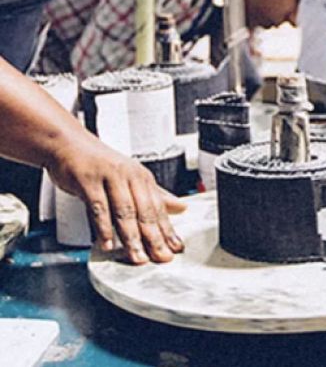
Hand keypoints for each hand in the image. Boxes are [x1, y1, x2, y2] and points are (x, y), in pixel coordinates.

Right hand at [47, 134, 185, 263]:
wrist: (69, 144)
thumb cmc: (100, 163)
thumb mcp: (131, 176)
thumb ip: (154, 194)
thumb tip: (180, 207)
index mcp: (141, 177)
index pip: (158, 207)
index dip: (167, 229)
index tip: (175, 248)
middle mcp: (129, 176)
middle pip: (144, 210)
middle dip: (154, 237)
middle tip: (161, 257)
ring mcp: (110, 177)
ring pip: (124, 210)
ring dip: (131, 236)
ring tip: (137, 256)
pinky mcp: (89, 180)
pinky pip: (98, 206)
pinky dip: (103, 227)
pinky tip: (107, 243)